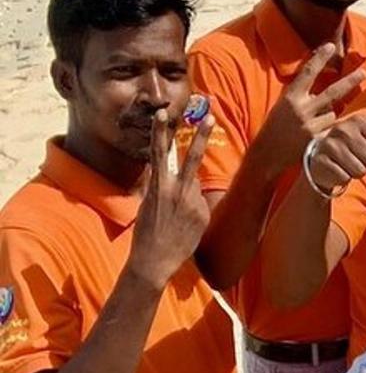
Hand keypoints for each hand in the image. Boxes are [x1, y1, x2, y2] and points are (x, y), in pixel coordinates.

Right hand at [127, 109, 213, 288]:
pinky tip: (185, 225)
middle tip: (211, 117)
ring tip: (175, 216)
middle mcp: (177, 191)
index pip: (159, 153)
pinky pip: (200, 203)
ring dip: (187, 194)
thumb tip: (170, 172)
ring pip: (194, 186)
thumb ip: (159, 185)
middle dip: (202, 136)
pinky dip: (194, 209)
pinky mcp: (203, 214)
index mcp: (158, 187)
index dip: (160, 132)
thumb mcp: (147, 204)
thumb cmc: (147, 232)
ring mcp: (193, 203)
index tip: (162, 114)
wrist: (154, 259)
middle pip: (192, 158)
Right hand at [254, 43, 365, 175]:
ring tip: (316, 121)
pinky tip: (321, 133)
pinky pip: (331, 128)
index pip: (308, 72)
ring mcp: (309, 124)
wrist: (267, 152)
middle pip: (332, 92)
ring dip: (331, 113)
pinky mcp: (315, 139)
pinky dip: (330, 127)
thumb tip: (319, 75)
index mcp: (290, 95)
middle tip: (364, 72)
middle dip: (350, 81)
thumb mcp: (284, 102)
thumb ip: (301, 91)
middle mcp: (300, 108)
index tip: (331, 46)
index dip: (320, 58)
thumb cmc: (276, 125)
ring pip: (333, 112)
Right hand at [306, 84, 365, 194]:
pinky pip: (345, 178)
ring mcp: (330, 145)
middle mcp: (342, 129)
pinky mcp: (320, 162)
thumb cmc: (350, 142)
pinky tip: (335, 169)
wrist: (321, 160)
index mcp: (357, 120)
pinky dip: (343, 177)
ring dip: (355, 171)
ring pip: (360, 170)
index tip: (365, 145)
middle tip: (354, 156)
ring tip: (346, 162)